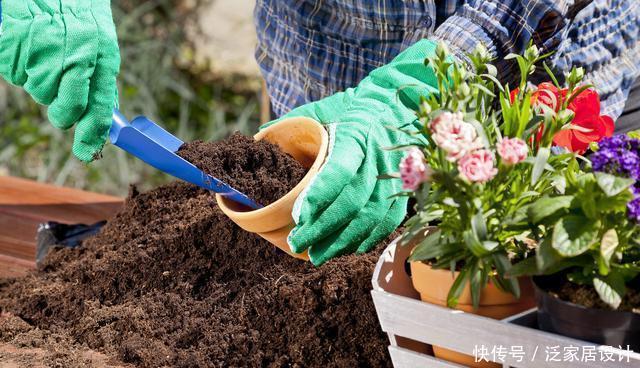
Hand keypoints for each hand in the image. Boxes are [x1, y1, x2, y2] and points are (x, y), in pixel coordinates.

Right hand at [0, 0, 119, 161]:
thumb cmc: (77, 15)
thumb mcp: (101, 44)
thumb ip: (101, 80)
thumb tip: (104, 117)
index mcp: (100, 57)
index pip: (98, 108)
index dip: (92, 135)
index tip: (87, 152)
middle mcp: (73, 57)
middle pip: (65, 109)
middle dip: (62, 113)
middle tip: (61, 99)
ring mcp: (41, 53)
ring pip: (39, 94)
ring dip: (41, 83)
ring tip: (46, 56)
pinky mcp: (13, 47)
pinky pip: (17, 76)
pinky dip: (21, 68)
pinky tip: (30, 49)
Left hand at [264, 40, 439, 264]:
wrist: (397, 104)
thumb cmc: (353, 108)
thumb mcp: (324, 108)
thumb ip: (294, 123)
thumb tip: (260, 135)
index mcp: (355, 136)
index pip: (338, 171)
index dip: (319, 197)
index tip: (299, 216)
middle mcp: (377, 158)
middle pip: (352, 202)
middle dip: (324, 228)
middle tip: (298, 243)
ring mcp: (394, 176)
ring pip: (371, 217)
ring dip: (343, 240)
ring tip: (318, 254)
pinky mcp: (403, 189)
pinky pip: (388, 221)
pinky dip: (367, 238)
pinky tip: (348, 248)